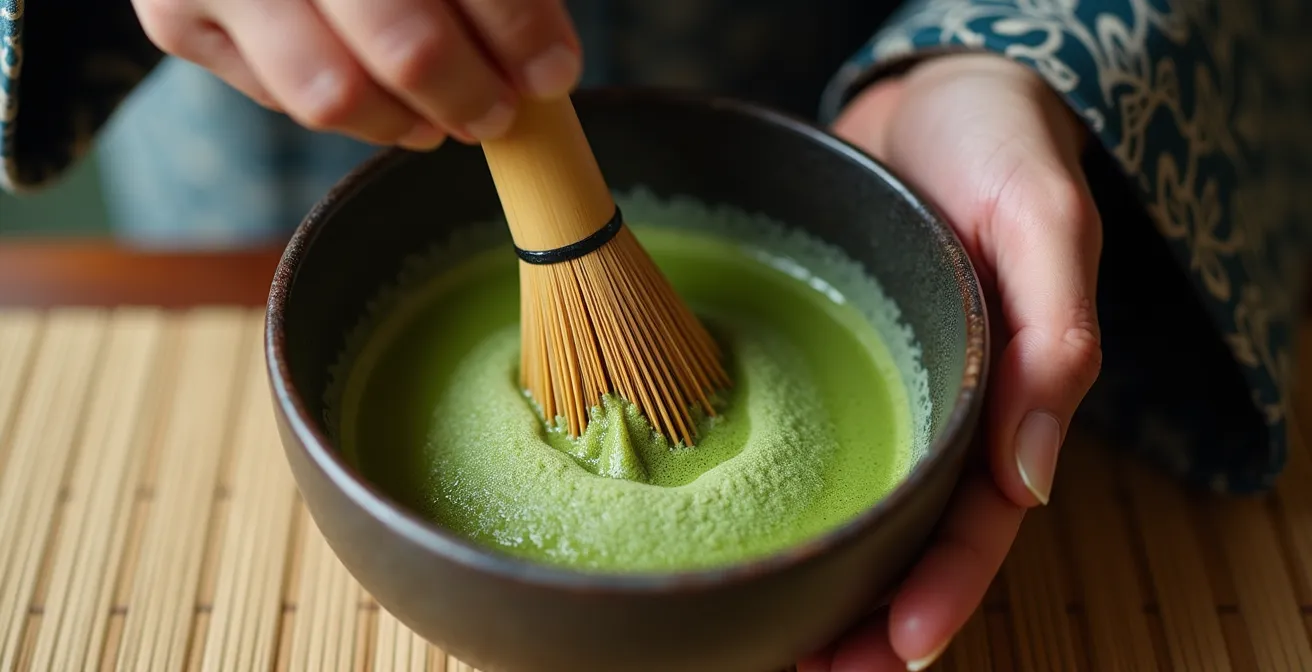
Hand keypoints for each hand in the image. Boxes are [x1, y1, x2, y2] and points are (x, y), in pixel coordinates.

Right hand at [131, 0, 581, 147]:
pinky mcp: (176, 17)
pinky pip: (283, 100)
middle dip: (466, 92)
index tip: (552, 72)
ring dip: (405, 122)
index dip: (519, 30)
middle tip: (496, 112)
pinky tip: (372, 91)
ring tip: (441, 120)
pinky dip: (346, 110)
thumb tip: (546, 65)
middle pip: (404, 44)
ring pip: (333, 95)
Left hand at [806, 54, 1102, 668]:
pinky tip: (739, 543)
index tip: (897, 651)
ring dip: (822, 585)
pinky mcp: (834, 370)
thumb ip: (1057, 339)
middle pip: (912, 544)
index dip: (944, 593)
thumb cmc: (1000, 146)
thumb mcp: (1044, 222)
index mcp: (1007, 397)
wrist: (928, 99)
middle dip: (870, 622)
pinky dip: (783, 506)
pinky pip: (813, 451)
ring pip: (859, 516)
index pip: (980, 524)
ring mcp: (887, 395)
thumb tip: (1031, 479)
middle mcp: (944, 412)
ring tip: (767, 646)